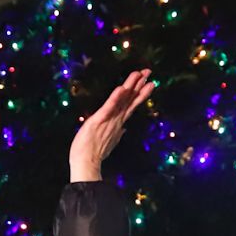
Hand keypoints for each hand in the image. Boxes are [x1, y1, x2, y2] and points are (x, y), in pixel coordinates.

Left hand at [69, 68, 154, 182]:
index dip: (140, 94)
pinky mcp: (99, 120)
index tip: (150, 84)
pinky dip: (115, 98)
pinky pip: (108, 107)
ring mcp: (109, 120)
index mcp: (118, 123)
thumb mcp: (109, 142)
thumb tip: (124, 130)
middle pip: (130, 99)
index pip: (131, 105)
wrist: (86, 164)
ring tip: (139, 74)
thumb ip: (117, 134)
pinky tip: (121, 88)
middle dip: (140, 85)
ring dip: (131, 86)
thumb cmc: (95, 153)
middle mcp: (116, 120)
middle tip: (149, 72)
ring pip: (122, 100)